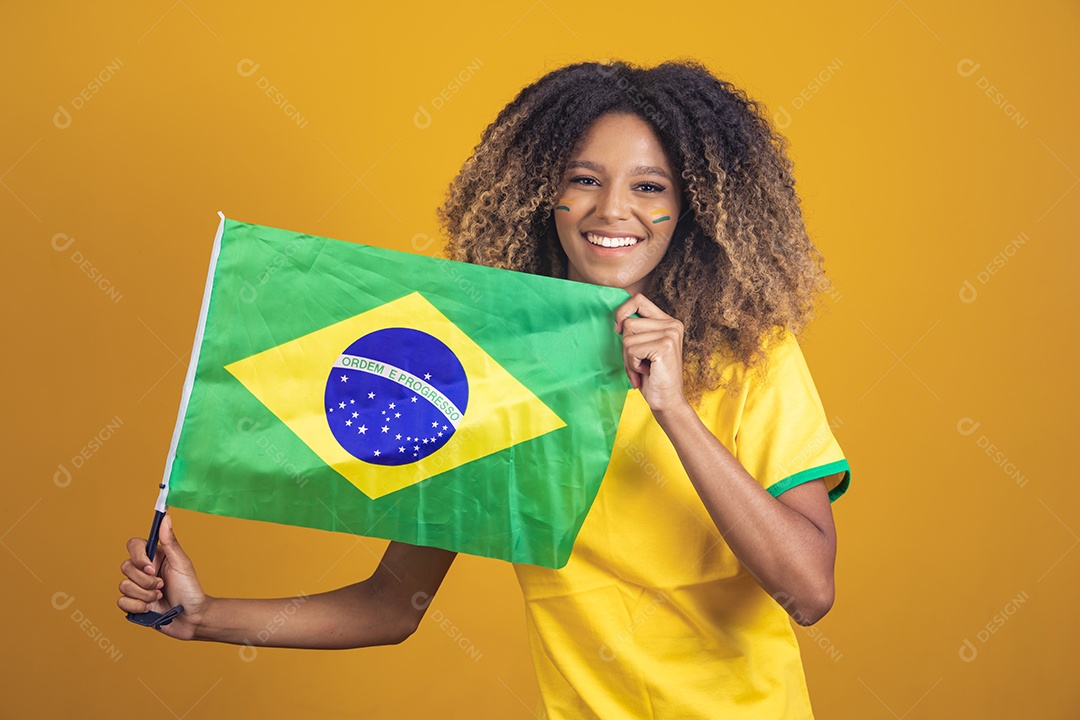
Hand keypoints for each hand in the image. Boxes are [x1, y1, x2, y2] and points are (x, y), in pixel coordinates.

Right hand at [117, 515, 207, 639]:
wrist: (191, 618)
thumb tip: (166, 518)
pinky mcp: (133, 605)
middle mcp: (143, 571)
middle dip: (145, 580)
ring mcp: (137, 588)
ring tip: (159, 597)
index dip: (138, 556)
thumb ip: (171, 542)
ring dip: (144, 595)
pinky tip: (151, 609)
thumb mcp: (182, 564)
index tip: (151, 566)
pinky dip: (137, 607)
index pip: (134, 545)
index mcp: (154, 557)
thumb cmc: (190, 589)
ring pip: (123, 586)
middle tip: (162, 585)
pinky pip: (121, 602)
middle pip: (126, 567)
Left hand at [614, 293, 688, 413]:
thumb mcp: (643, 348)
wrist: (667, 401)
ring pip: (627, 338)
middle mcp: (672, 324)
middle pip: (629, 322)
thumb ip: (636, 331)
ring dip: (628, 358)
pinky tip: (645, 372)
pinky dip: (632, 365)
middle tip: (638, 363)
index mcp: (668, 322)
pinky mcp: (664, 346)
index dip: (623, 312)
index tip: (618, 329)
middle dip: (625, 347)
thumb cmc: (652, 377)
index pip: (638, 300)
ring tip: (642, 369)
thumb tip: (618, 320)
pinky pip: (631, 350)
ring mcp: (670, 334)